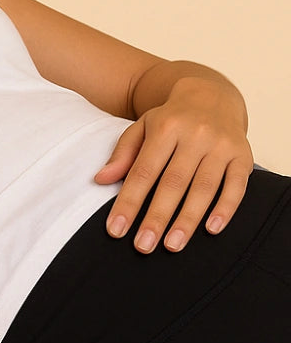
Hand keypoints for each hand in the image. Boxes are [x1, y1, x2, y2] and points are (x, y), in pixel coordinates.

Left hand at [94, 76, 253, 252]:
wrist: (212, 96)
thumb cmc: (170, 120)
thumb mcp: (142, 128)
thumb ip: (123, 155)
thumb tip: (100, 179)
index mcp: (165, 128)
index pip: (142, 172)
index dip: (128, 202)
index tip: (116, 230)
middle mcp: (195, 135)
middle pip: (173, 183)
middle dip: (157, 217)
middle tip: (143, 246)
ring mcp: (221, 145)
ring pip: (204, 188)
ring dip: (188, 220)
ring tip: (173, 246)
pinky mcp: (243, 155)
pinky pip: (236, 185)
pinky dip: (225, 208)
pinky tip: (212, 229)